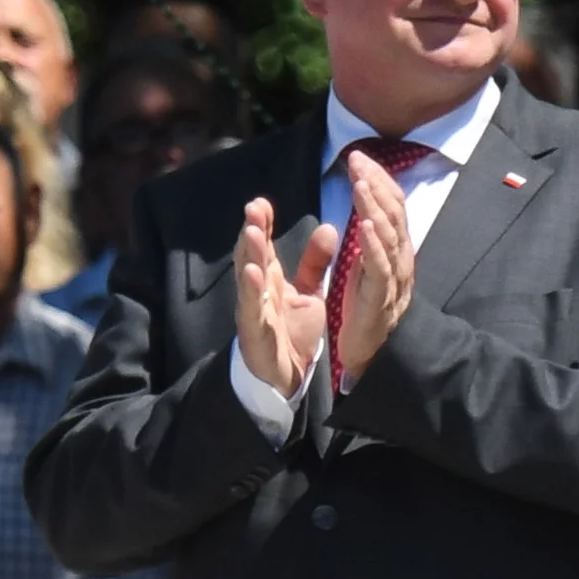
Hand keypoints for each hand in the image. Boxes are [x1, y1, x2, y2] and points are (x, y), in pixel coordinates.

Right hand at [234, 198, 336, 398]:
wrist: (288, 376)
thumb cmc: (292, 332)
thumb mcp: (308, 293)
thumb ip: (316, 263)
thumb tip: (329, 227)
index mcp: (270, 281)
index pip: (264, 247)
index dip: (261, 225)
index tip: (261, 201)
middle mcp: (258, 292)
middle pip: (252, 257)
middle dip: (252, 232)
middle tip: (253, 206)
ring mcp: (254, 312)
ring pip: (248, 280)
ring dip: (249, 255)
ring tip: (251, 232)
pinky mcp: (255, 333)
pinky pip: (253, 310)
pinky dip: (252, 291)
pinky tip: (253, 272)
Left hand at [335, 153, 415, 378]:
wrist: (375, 353)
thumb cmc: (368, 307)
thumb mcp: (367, 264)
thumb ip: (369, 236)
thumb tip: (365, 204)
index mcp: (395, 248)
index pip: (391, 205)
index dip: (377, 179)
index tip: (358, 157)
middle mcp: (401, 258)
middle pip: (392, 213)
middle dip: (375, 184)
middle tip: (357, 160)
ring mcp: (394, 277)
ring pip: (388, 236)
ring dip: (374, 208)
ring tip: (360, 184)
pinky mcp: (381, 298)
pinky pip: (380, 268)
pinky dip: (374, 246)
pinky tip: (365, 226)